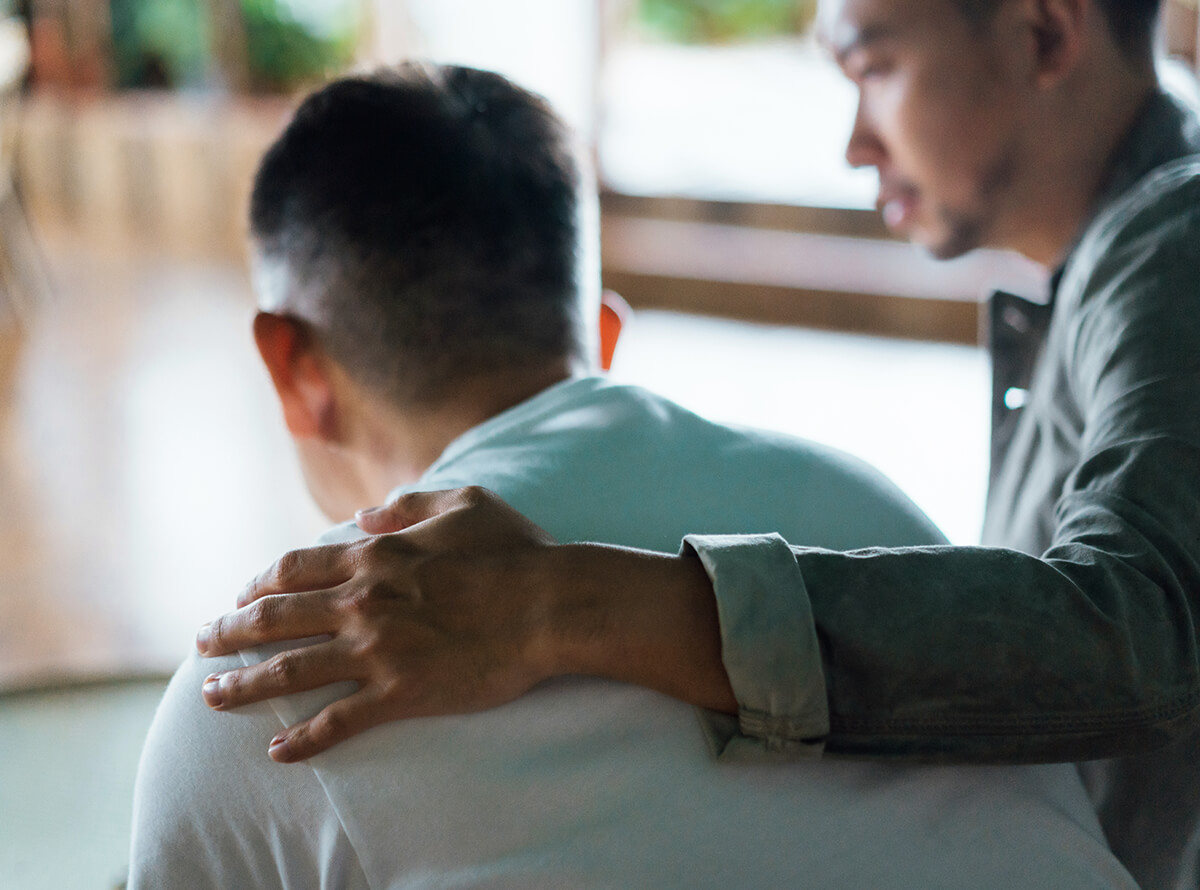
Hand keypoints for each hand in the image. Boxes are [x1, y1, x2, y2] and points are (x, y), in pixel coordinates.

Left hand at [196, 486, 562, 761]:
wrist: (551, 605)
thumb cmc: (515, 552)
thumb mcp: (465, 503)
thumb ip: (409, 504)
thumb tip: (366, 513)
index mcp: (375, 556)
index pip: (294, 569)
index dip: (258, 583)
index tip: (241, 595)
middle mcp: (363, 602)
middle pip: (274, 618)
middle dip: (229, 631)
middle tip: (202, 644)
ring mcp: (378, 650)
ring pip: (290, 670)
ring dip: (244, 684)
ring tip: (211, 696)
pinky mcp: (401, 692)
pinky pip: (338, 720)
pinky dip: (304, 738)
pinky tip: (277, 751)